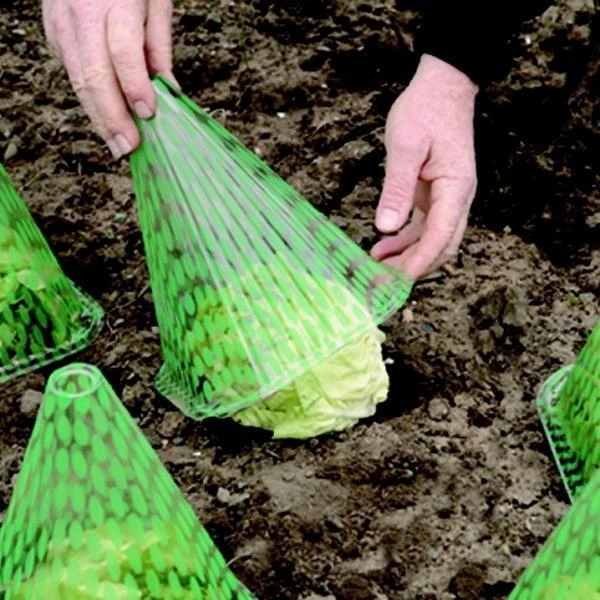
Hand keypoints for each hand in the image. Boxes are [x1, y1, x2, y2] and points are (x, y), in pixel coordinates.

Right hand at [42, 0, 174, 158]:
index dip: (135, 87)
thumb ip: (160, 45)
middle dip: (113, 118)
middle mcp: (82, 15)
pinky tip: (106, 118)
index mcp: (115, 3)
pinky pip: (71, 73)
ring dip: (98, 119)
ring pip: (77, 82)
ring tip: (117, 145)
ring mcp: (62, 24)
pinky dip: (89, 99)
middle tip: (129, 147)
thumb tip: (169, 91)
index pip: (123, 53)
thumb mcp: (156, 0)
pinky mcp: (53, 33)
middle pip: (94, 76)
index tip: (149, 114)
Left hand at [371, 54, 477, 279]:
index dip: (419, 262)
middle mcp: (456, 198)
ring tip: (376, 268)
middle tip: (382, 283)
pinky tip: (382, 247)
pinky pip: (422, 227)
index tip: (396, 281)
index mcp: (456, 188)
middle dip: (413, 268)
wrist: (442, 88)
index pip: (440, 236)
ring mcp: (447, 198)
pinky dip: (404, 241)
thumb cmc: (426, 110)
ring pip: (431, 240)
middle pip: (440, 246)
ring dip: (407, 257)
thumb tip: (386, 227)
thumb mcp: (406, 146)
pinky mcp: (435, 195)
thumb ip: (397, 188)